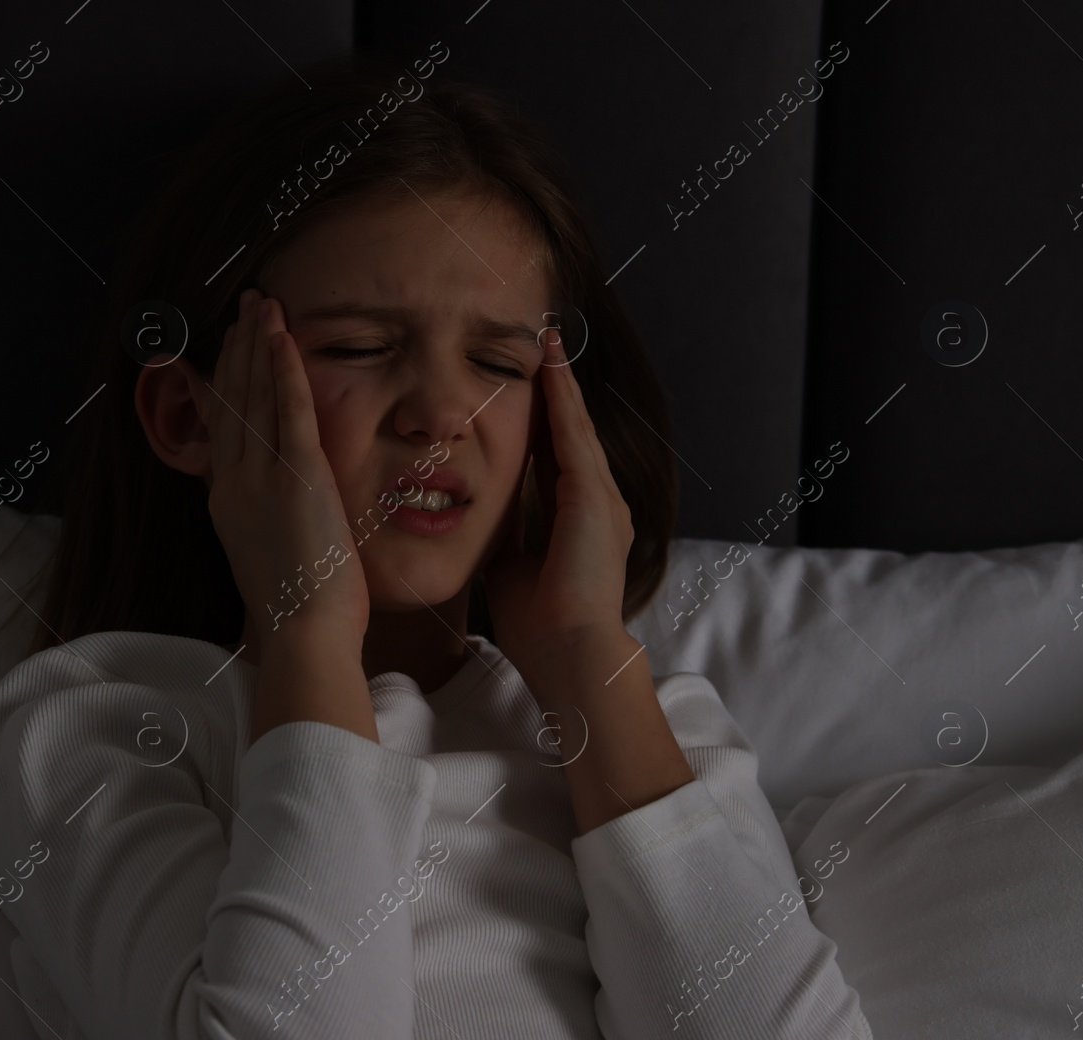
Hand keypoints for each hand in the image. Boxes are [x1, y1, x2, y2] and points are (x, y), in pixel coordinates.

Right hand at [194, 288, 370, 650]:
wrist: (303, 636)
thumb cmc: (297, 614)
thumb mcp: (267, 558)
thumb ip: (265, 520)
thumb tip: (272, 507)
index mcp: (227, 502)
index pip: (222, 428)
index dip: (224, 383)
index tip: (227, 350)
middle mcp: (234, 483)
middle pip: (232, 401)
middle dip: (238, 350)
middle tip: (245, 309)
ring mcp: (261, 477)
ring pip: (254, 396)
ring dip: (257, 345)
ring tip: (261, 305)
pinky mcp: (297, 477)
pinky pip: (288, 409)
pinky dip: (283, 368)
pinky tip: (282, 335)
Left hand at [481, 327, 635, 682]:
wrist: (569, 653)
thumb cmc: (541, 625)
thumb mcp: (513, 569)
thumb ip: (506, 538)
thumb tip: (480, 519)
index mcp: (579, 522)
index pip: (557, 459)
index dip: (544, 423)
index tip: (529, 390)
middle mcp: (598, 504)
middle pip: (573, 433)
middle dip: (559, 391)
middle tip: (547, 347)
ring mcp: (602, 498)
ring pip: (576, 427)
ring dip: (561, 384)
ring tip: (549, 343)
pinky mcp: (593, 496)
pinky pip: (574, 436)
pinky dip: (562, 400)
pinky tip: (550, 368)